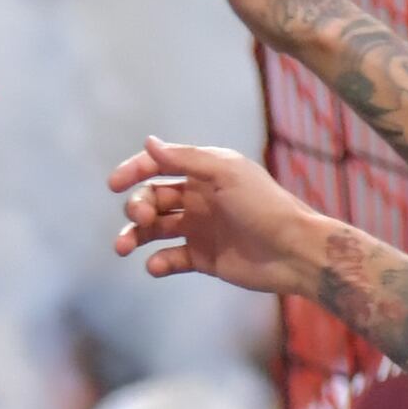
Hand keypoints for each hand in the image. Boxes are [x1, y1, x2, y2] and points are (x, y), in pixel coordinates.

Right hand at [111, 136, 339, 299]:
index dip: (134, 171)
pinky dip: (159, 262)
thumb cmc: (264, 206)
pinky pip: (171, 258)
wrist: (293, 251)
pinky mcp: (203, 258)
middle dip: (138, 206)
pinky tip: (156, 266)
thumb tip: (148, 142)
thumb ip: (185, 159)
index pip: (160, 165)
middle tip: (142, 218)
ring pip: (154, 230)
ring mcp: (200, 228)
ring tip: (123, 248)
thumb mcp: (225, 174)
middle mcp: (199, 197)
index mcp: (205, 171)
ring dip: (135, 236)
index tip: (114, 185)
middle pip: (153, 197)